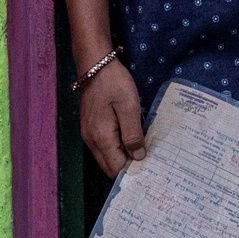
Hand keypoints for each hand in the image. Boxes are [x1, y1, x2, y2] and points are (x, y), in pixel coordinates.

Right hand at [78, 60, 146, 177]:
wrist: (94, 64)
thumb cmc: (113, 83)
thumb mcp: (129, 107)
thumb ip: (133, 135)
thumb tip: (137, 157)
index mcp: (101, 138)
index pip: (116, 168)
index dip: (132, 173)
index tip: (150, 172)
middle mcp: (91, 141)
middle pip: (108, 167)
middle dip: (126, 170)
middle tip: (148, 167)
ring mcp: (88, 134)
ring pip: (105, 158)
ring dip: (121, 160)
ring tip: (142, 156)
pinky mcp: (90, 127)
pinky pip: (103, 147)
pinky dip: (115, 151)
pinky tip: (129, 144)